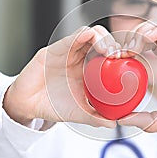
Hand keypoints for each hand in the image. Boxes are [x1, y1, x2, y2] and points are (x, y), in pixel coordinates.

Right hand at [3, 26, 117, 127]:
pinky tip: (88, 36)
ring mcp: (67, 52)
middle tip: (118, 56)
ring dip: (102, 37)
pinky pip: (70, 38)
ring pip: (88, 33)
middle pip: (101, 39)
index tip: (128, 62)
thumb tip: (113, 124)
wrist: (28, 106)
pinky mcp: (54, 50)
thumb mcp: (78, 113)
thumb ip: (95, 117)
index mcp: (88, 68)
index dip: (119, 54)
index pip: (107, 53)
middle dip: (113, 43)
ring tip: (108, 51)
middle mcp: (79, 57)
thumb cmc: (53, 105)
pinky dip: (81, 35)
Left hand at [119, 16, 156, 133]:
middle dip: (129, 38)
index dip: (128, 48)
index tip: (110, 61)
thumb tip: (124, 120)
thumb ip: (150, 119)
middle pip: (150, 33)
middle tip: (113, 52)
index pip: (147, 47)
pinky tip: (143, 40)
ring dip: (140, 31)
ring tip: (126, 46)